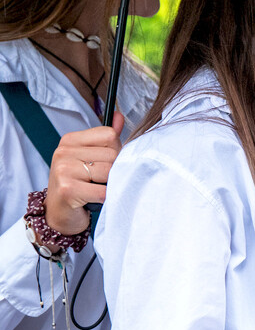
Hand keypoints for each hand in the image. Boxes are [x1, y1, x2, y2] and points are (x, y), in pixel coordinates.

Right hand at [45, 113, 123, 235]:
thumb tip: (119, 116)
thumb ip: (106, 138)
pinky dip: (105, 198)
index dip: (116, 151)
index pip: (110, 135)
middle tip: (98, 180)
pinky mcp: (67, 189)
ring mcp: (63, 170)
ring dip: (109, 185)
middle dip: (113, 170)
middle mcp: (63, 152)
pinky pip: (103, 191)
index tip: (103, 162)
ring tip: (94, 189)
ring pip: (109, 172)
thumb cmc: (78, 184)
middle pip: (112, 154)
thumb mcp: (90, 157)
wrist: (59, 213)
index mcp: (70, 140)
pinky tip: (93, 199)